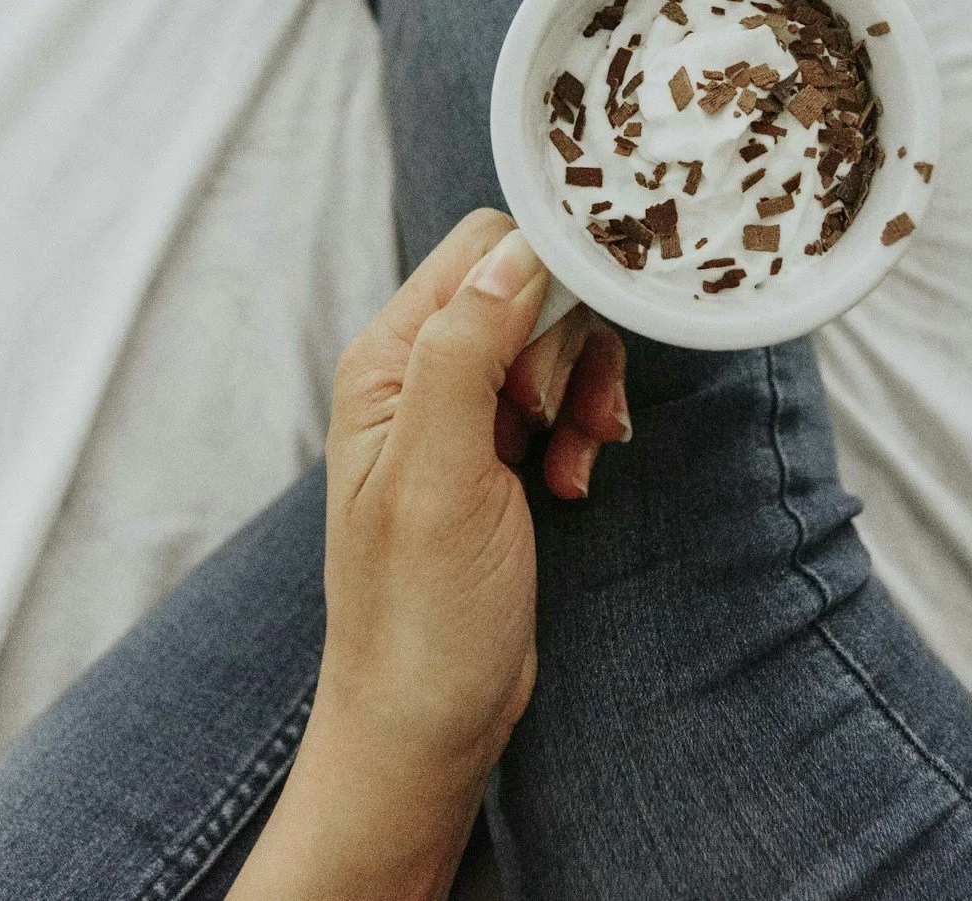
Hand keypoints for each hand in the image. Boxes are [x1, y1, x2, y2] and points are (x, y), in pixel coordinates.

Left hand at [230, 211, 626, 900]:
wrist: (424, 723)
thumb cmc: (418, 618)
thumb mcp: (440, 477)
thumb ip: (465, 354)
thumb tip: (515, 254)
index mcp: (387, 360)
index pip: (482, 249)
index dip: (547, 280)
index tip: (572, 352)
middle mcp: (417, 372)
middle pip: (529, 287)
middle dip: (572, 346)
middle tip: (565, 421)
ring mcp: (457, 413)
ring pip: (554, 342)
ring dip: (584, 391)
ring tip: (577, 457)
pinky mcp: (495, 453)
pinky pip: (560, 398)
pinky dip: (581, 428)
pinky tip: (573, 479)